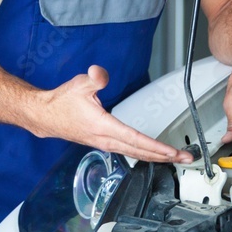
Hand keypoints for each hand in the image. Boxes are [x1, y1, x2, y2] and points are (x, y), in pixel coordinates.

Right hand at [32, 65, 193, 163]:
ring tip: (175, 158)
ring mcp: (105, 144)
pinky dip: (145, 154)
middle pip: (141, 153)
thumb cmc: (62, 101)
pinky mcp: (103, 143)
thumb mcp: (79, 85)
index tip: (173, 152)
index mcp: (104, 127)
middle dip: (165, 157)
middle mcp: (106, 140)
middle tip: (186, 158)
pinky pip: (129, 152)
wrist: (45, 115)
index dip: (156, 147)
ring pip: (136, 154)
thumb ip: (94, 78)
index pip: (136, 140)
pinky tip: (153, 154)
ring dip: (157, 157)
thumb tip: (100, 72)